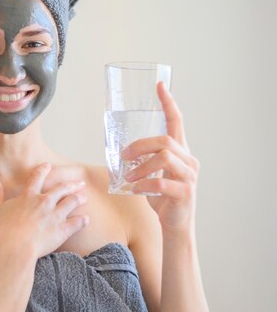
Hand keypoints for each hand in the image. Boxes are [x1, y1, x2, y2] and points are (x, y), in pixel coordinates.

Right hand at [0, 163, 88, 259]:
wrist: (15, 247)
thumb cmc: (2, 230)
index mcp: (28, 197)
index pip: (36, 178)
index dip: (42, 171)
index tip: (48, 166)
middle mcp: (44, 202)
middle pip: (60, 189)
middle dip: (70, 185)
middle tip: (79, 182)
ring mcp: (55, 216)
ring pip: (71, 203)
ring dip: (78, 198)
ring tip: (84, 196)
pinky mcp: (62, 230)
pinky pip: (76, 223)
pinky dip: (82, 221)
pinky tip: (86, 219)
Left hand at [122, 81, 199, 233]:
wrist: (176, 225)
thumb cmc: (163, 198)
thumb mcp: (154, 174)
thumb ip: (145, 160)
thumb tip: (121, 151)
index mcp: (181, 152)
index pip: (177, 121)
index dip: (168, 102)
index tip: (159, 85)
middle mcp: (189, 160)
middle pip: (165, 141)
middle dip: (140, 145)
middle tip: (124, 156)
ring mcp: (189, 176)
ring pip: (165, 158)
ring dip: (142, 166)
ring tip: (129, 176)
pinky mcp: (185, 193)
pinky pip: (162, 183)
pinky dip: (145, 185)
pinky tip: (137, 189)